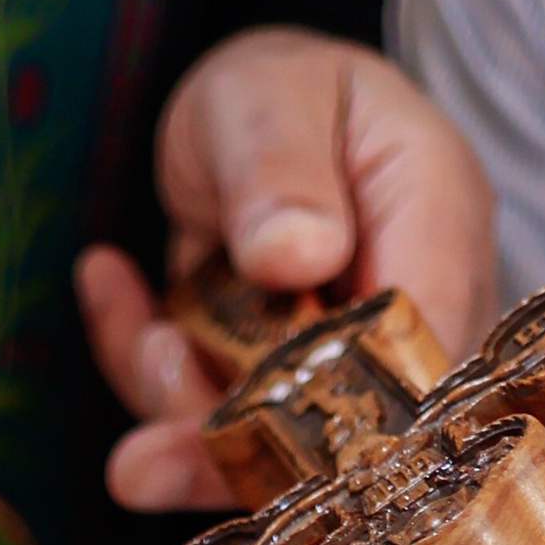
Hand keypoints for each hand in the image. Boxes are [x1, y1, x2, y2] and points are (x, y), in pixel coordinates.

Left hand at [77, 27, 497, 513]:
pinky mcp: (283, 399)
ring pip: (271, 449)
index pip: (418, 360)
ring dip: (181, 409)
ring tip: (142, 327)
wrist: (254, 116)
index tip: (239, 423)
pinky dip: (148, 376)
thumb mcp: (268, 97)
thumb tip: (297, 256)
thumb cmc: (281, 94)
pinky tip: (107, 283)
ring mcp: (348, 369)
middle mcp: (409, 316)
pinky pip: (214, 427)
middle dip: (233, 446)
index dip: (342, 417)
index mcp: (438, 227)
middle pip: (346, 435)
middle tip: (140, 432)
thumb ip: (280, 167)